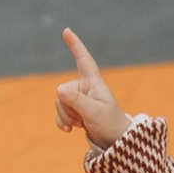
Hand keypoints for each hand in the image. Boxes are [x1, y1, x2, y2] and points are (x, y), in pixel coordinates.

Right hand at [52, 25, 132, 152]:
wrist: (115, 141)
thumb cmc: (110, 124)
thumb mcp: (93, 112)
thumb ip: (76, 100)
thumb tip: (59, 89)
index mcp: (93, 82)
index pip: (83, 59)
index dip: (75, 45)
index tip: (66, 31)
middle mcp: (85, 87)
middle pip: (63, 91)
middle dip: (68, 107)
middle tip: (83, 118)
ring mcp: (79, 99)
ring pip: (59, 103)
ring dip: (66, 116)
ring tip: (82, 123)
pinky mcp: (75, 111)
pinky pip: (59, 113)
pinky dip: (63, 122)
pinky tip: (71, 130)